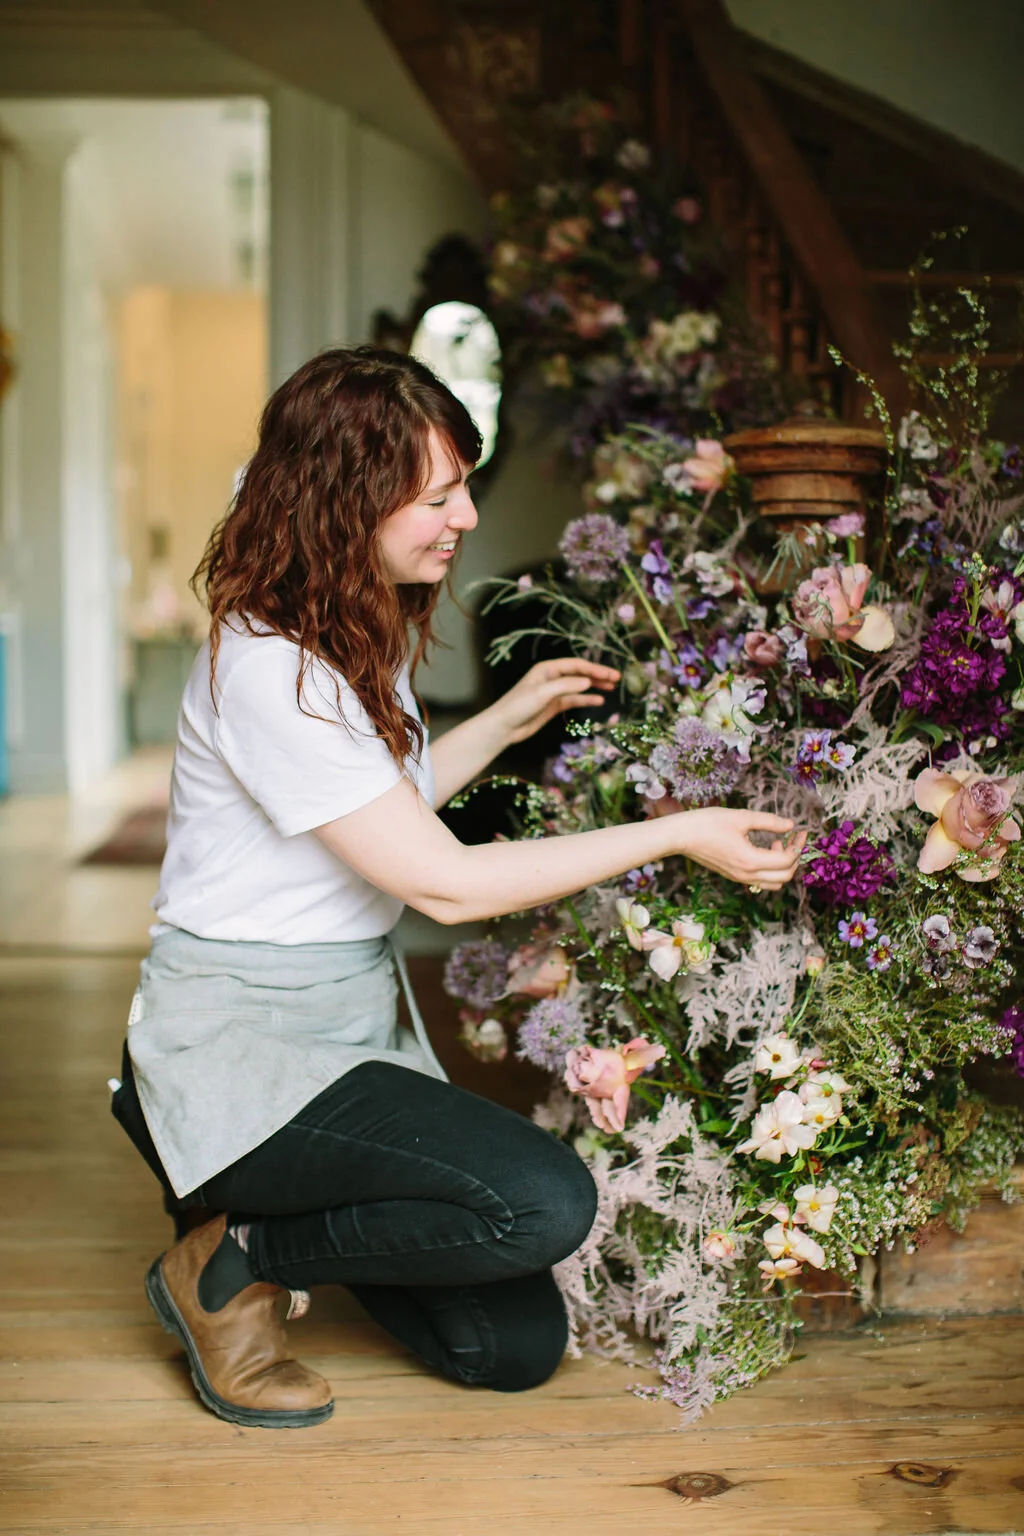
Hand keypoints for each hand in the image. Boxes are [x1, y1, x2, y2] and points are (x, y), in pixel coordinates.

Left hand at [492, 658, 620, 744]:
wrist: (504, 727)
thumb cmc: (519, 705)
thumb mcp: (543, 693)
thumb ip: (566, 686)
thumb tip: (588, 681)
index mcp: (548, 669)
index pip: (577, 665)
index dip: (595, 668)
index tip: (611, 674)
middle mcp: (552, 678)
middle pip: (580, 674)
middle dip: (598, 675)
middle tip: (616, 679)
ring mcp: (553, 692)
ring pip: (579, 687)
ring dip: (594, 686)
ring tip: (612, 688)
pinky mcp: (553, 705)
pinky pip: (574, 700)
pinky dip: (586, 699)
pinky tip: (599, 700)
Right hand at [668, 808, 806, 889]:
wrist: (680, 836)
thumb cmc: (707, 823)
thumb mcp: (741, 817)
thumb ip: (769, 822)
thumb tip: (790, 825)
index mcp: (750, 860)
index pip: (786, 860)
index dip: (798, 846)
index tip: (800, 831)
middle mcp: (746, 874)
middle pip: (784, 876)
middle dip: (795, 858)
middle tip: (794, 838)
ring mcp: (739, 878)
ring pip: (773, 882)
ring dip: (782, 866)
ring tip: (777, 844)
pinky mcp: (733, 875)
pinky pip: (760, 880)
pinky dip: (770, 869)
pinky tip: (763, 849)